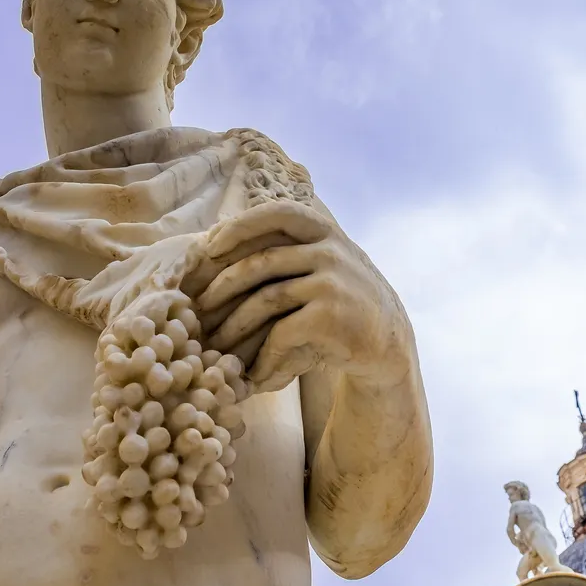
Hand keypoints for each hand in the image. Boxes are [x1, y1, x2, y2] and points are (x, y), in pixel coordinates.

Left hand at [185, 201, 406, 394]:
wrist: (386, 340)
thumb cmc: (341, 300)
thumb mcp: (325, 260)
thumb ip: (289, 247)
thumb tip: (219, 237)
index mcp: (323, 231)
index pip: (276, 214)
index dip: (239, 226)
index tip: (209, 245)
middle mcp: (329, 251)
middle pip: (261, 261)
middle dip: (222, 285)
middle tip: (198, 308)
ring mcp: (332, 282)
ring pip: (266, 299)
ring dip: (234, 325)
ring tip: (215, 345)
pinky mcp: (331, 316)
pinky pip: (282, 332)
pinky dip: (263, 355)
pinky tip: (252, 371)